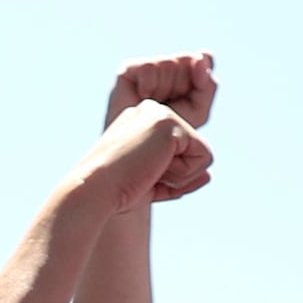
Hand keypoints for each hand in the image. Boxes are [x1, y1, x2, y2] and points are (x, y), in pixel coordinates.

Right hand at [72, 100, 210, 213]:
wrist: (94, 189)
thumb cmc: (114, 191)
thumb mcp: (151, 183)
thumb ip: (179, 179)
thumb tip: (208, 176)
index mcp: (142, 121)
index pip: (179, 151)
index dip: (167, 176)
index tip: (138, 177)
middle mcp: (153, 112)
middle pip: (193, 151)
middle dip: (176, 175)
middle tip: (142, 175)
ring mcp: (163, 115)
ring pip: (202, 154)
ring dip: (180, 175)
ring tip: (147, 171)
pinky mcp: (171, 125)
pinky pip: (204, 158)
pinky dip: (183, 174)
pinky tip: (154, 169)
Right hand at [102, 51, 217, 131]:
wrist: (140, 151)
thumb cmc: (169, 136)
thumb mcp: (198, 111)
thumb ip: (207, 83)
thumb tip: (202, 55)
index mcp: (185, 75)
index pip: (203, 60)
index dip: (201, 74)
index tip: (195, 92)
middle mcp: (166, 68)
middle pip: (188, 59)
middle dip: (183, 86)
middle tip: (169, 106)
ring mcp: (147, 68)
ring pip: (169, 63)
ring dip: (165, 89)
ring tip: (153, 105)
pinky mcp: (128, 70)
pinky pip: (149, 68)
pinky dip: (149, 87)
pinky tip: (141, 99)